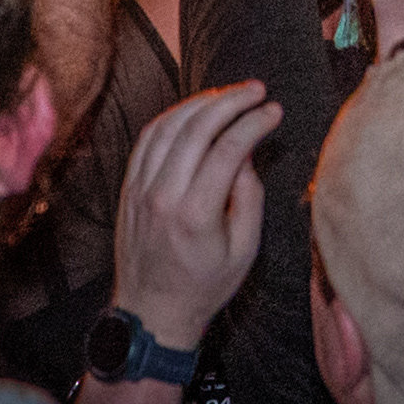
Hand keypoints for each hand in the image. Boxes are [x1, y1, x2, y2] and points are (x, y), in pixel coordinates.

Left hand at [111, 80, 282, 350]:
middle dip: (232, 100)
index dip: (255, 122)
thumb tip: (247, 152)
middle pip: (197, 127)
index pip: (228, 148)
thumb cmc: (203, 286)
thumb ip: (249, 197)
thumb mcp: (244, 251)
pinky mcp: (129, 187)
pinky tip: (194, 111)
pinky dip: (173, 116)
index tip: (274, 110)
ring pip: (169, 125)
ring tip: (229, 95)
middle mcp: (163, 195)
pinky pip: (148, 138)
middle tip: (256, 90)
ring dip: (202, 101)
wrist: (151, 313)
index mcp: (195, 214)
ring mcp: (140, 189)